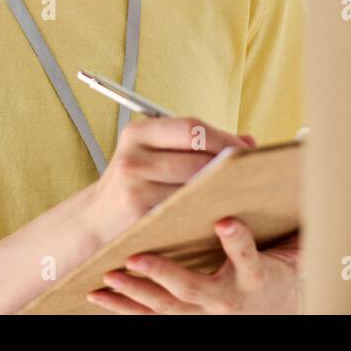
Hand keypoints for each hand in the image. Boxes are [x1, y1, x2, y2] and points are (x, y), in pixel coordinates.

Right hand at [82, 116, 254, 247]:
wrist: (96, 222)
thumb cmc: (135, 183)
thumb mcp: (154, 153)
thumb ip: (197, 144)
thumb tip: (250, 142)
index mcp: (137, 134)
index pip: (192, 128)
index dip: (225, 138)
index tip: (247, 149)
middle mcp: (133, 159)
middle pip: (198, 159)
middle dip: (229, 166)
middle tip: (254, 173)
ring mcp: (135, 191)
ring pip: (196, 187)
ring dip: (223, 190)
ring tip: (243, 191)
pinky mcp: (142, 219)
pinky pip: (187, 212)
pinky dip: (208, 210)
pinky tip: (221, 211)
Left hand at [87, 220, 301, 314]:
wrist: (272, 312)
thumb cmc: (277, 273)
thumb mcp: (292, 248)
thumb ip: (288, 216)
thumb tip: (286, 175)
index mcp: (257, 277)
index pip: (250, 259)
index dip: (239, 243)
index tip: (227, 223)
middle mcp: (231, 299)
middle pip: (198, 288)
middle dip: (167, 273)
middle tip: (140, 257)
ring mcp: (208, 314)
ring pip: (169, 306)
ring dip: (139, 290)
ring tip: (114, 273)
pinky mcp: (189, 319)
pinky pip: (151, 317)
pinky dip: (124, 307)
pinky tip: (100, 295)